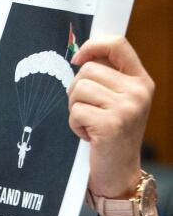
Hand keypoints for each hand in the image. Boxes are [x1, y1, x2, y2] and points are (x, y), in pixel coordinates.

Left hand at [68, 36, 153, 196]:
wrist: (119, 172)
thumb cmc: (111, 135)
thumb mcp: (116, 102)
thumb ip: (106, 78)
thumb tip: (80, 56)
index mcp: (141, 81)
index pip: (118, 44)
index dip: (92, 45)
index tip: (77, 59)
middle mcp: (138, 91)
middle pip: (87, 70)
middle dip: (77, 91)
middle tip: (88, 111)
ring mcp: (127, 107)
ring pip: (78, 89)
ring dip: (75, 109)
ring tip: (89, 123)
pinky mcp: (111, 123)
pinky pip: (76, 111)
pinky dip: (74, 124)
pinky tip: (89, 135)